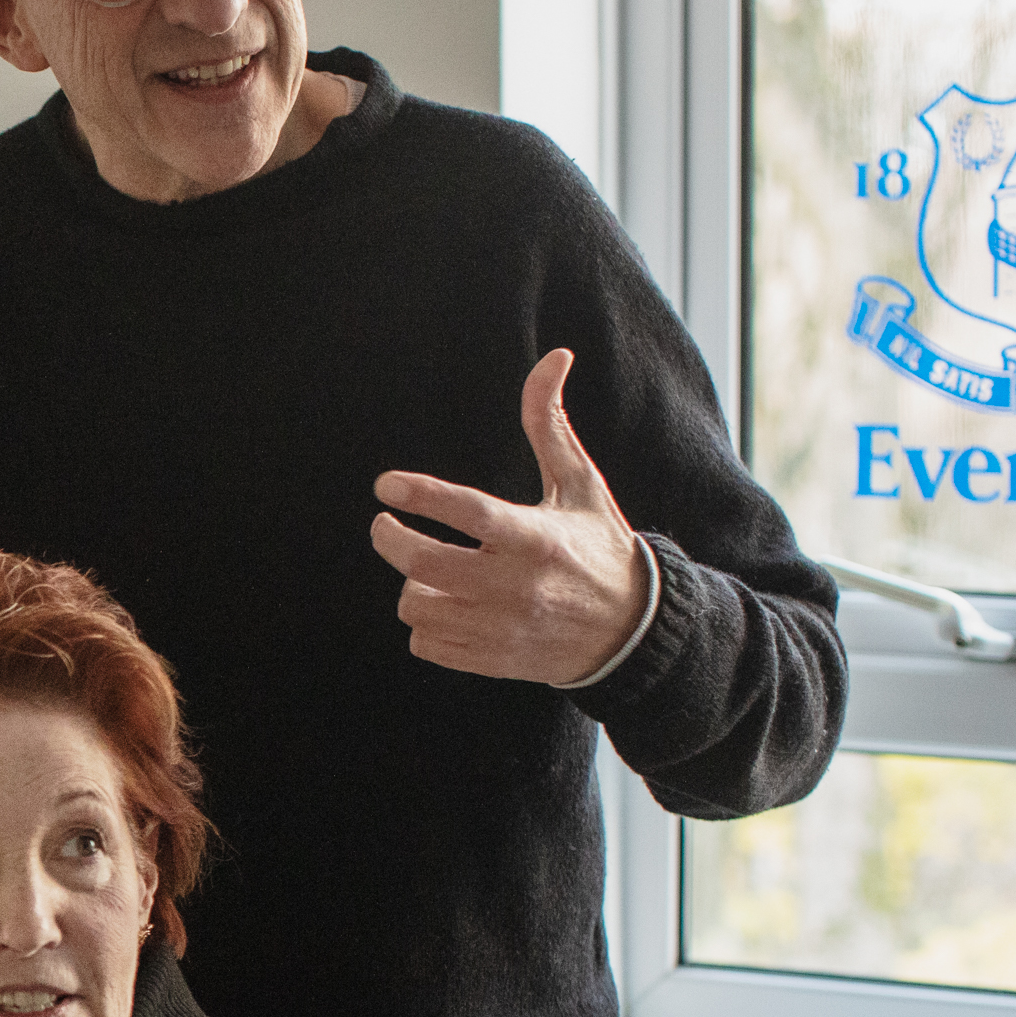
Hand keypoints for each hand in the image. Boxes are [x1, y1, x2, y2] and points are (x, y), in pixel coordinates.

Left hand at [369, 348, 649, 685]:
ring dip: (412, 584)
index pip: (468, 513)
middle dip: (390, 540)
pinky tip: (445, 604)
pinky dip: (425, 623)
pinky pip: (426, 643)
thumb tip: (554, 357)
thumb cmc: (598, 545)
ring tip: (430, 571)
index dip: (421, 496)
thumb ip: (550, 424)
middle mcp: (516, 585)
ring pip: (416, 605)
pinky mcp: (492, 659)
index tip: (385, 485)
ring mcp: (501, 627)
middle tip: (385, 524)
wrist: (630, 630)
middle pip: (423, 564)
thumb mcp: (579, 484)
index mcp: (536, 538)